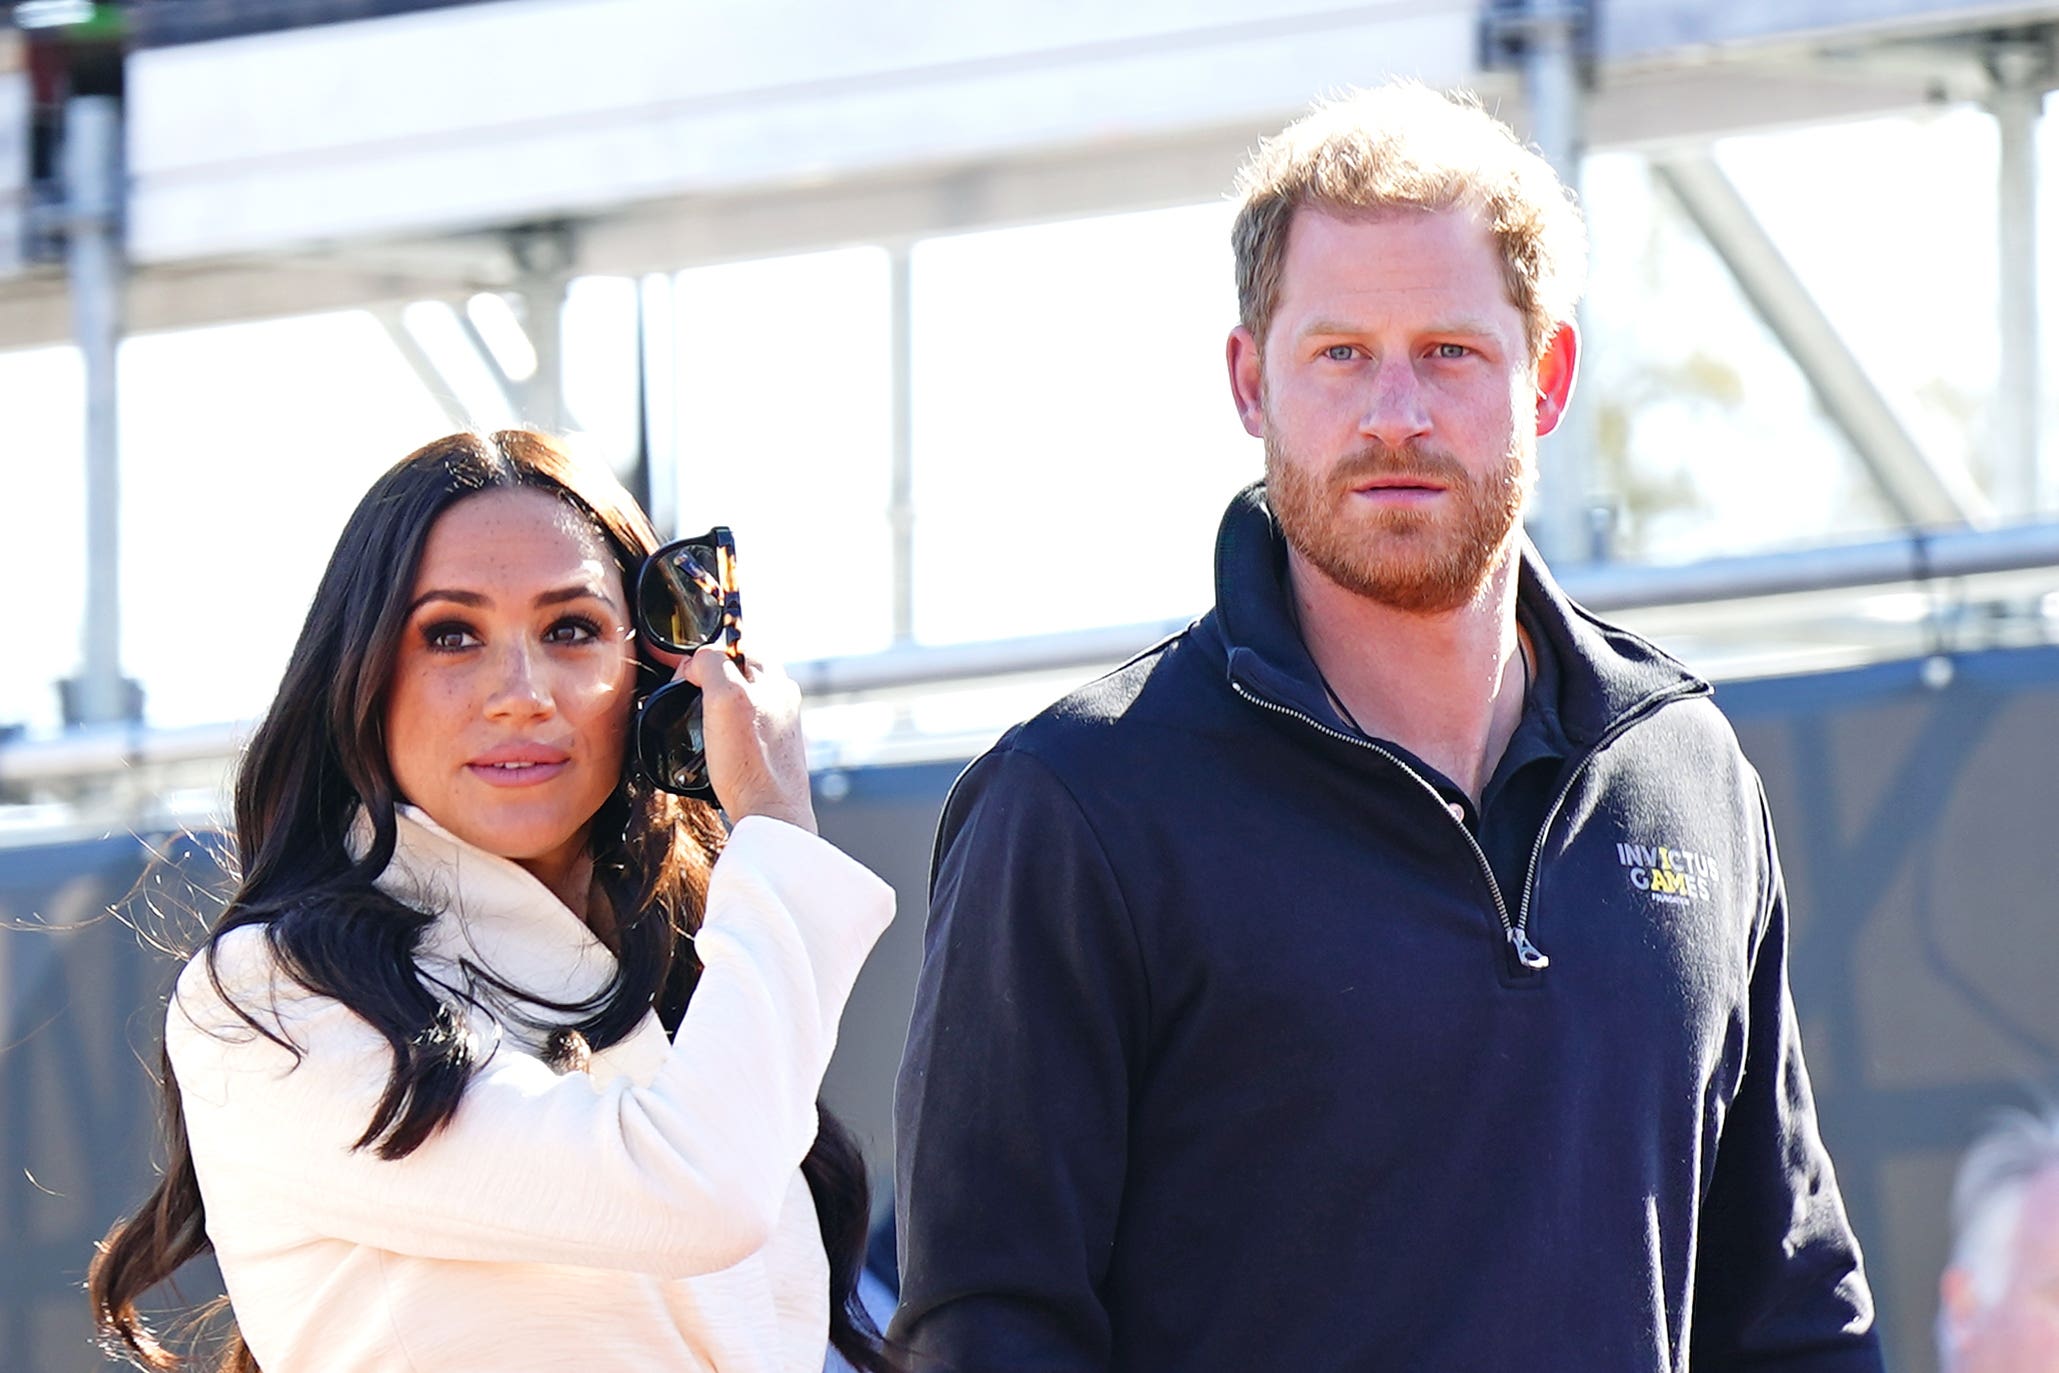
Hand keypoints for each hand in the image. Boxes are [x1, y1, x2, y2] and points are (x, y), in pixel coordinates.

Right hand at [678, 645, 816, 833]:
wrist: (770, 815)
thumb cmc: (749, 762)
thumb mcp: (724, 698)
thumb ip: (711, 665)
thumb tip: (697, 662)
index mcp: (775, 678)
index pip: (734, 647)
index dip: (703, 658)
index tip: (684, 679)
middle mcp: (782, 698)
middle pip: (734, 674)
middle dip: (707, 684)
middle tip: (689, 704)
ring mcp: (779, 725)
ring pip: (736, 702)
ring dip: (714, 710)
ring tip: (701, 730)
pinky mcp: (772, 751)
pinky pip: (741, 729)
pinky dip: (723, 734)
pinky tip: (716, 750)